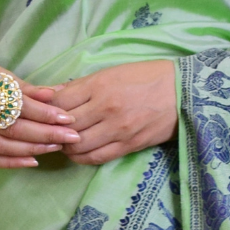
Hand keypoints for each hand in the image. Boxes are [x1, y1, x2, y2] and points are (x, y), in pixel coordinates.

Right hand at [0, 53, 79, 169]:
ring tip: (54, 148)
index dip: (45, 113)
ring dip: (30, 150)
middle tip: (69, 137)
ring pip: (0, 146)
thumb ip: (23, 87)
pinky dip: (10, 162)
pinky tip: (31, 161)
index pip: (18, 104)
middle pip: (11, 128)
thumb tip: (54, 95)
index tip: (67, 119)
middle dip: (44, 135)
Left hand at [49, 61, 177, 164]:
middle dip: (53, 129)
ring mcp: (117, 130)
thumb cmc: (147, 77)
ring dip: (65, 146)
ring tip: (63, 141)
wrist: (184, 92)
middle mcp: (106, 108)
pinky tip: (78, 152)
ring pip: (77, 146)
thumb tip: (50, 94)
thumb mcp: (112, 72)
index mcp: (101, 85)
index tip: (45, 111)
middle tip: (50, 130)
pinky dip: (81, 157)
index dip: (47, 108)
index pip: (60, 101)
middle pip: (65, 126)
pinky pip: (95, 158)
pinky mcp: (128, 146)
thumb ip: (81, 85)